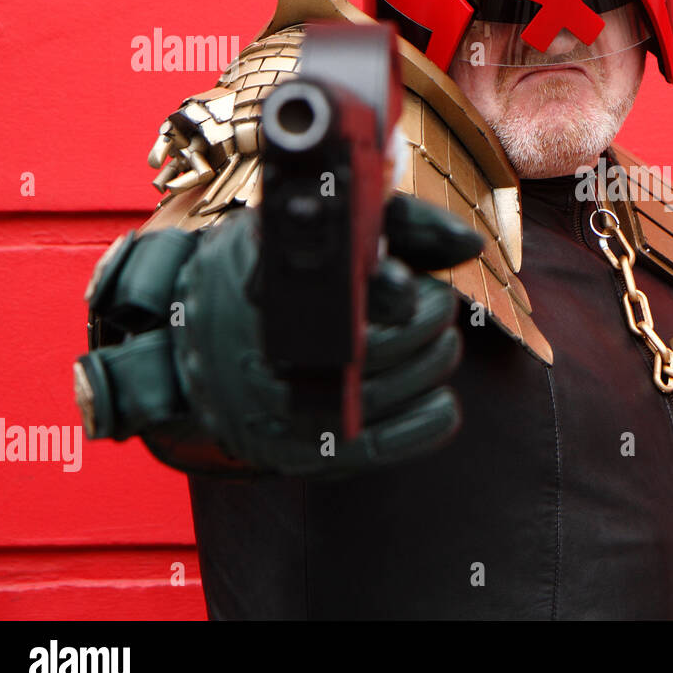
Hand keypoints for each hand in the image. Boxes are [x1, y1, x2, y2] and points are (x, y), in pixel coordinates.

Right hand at [75, 195, 483, 476]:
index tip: (414, 283)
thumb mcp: (331, 229)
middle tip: (439, 304)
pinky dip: (421, 427)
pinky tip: (443, 404)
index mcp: (271, 281)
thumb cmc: (288, 268)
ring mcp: (279, 406)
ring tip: (443, 342)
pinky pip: (371, 447)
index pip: (337, 293)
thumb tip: (470, 243)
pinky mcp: (295, 447)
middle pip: (370, 350)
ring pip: (378, 397)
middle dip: (424, 326)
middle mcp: (269, 350)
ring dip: (430, 368)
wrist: (202, 332)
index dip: (388, 291)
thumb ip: (405, 225)